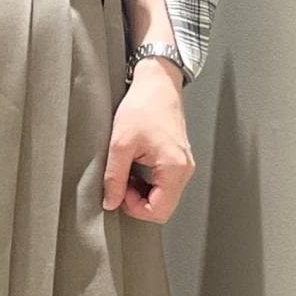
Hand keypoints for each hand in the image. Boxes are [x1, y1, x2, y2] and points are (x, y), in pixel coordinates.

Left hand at [102, 68, 193, 223]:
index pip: (159, 212)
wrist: (157, 83)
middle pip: (163, 207)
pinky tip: (135, 167)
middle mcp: (185, 169)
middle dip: (138, 201)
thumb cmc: (144, 105)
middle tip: (121, 183)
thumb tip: (110, 201)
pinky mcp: (178, 160)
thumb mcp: (120, 143)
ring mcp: (184, 165)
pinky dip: (148, 183)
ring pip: (163, 196)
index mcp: (174, 167)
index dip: (135, 209)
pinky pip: (165, 184)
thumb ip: (114, 177)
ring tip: (127, 171)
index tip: (119, 193)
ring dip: (142, 192)